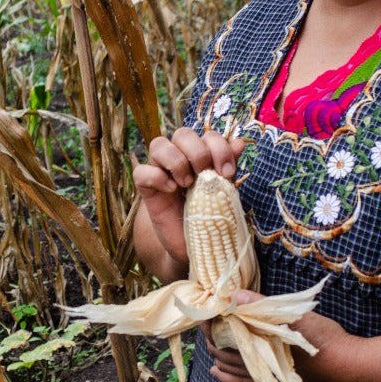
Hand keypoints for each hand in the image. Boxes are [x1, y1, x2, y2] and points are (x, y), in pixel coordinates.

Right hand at [133, 127, 245, 278]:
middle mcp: (179, 158)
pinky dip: (157, 177)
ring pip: (158, 144)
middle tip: (206, 175)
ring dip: (176, 161)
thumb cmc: (209, 217)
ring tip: (187, 184)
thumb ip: (227, 168)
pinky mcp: (146, 188)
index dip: (219, 148)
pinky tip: (171, 190)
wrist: (194, 247)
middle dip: (198, 152)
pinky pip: (141, 171)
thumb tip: (238, 143)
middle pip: (182, 134)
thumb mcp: (223, 192)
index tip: (227, 173)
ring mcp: (160, 171)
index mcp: (200, 156)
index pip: (207, 136)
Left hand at [203, 291, 359, 381]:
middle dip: (211, 333)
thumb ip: (260, 304)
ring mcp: (264, 373)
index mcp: (260, 341)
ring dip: (215, 351)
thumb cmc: (322, 336)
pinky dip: (226, 377)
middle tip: (204, 320)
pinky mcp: (271, 380)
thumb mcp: (293, 314)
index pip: (226, 329)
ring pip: (228, 364)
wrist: (343, 364)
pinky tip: (216, 372)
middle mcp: (258, 360)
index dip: (213, 319)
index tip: (207, 307)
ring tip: (208, 338)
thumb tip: (232, 295)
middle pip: (223, 347)